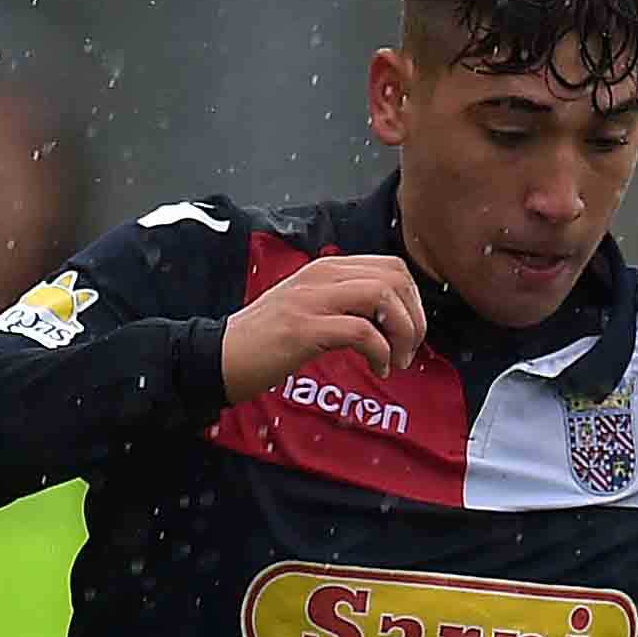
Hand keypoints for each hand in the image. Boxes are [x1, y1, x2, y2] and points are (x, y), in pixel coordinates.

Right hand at [219, 252, 425, 402]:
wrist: (223, 355)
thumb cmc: (270, 340)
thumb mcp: (312, 309)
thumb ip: (346, 304)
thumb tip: (392, 319)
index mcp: (327, 270)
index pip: (391, 267)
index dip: (412, 301)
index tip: (408, 333)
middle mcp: (321, 276)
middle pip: (394, 277)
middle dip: (413, 317)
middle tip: (408, 350)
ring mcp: (311, 299)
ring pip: (382, 296)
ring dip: (401, 333)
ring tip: (395, 361)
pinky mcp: (304, 328)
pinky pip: (362, 331)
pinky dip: (380, 353)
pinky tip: (377, 370)